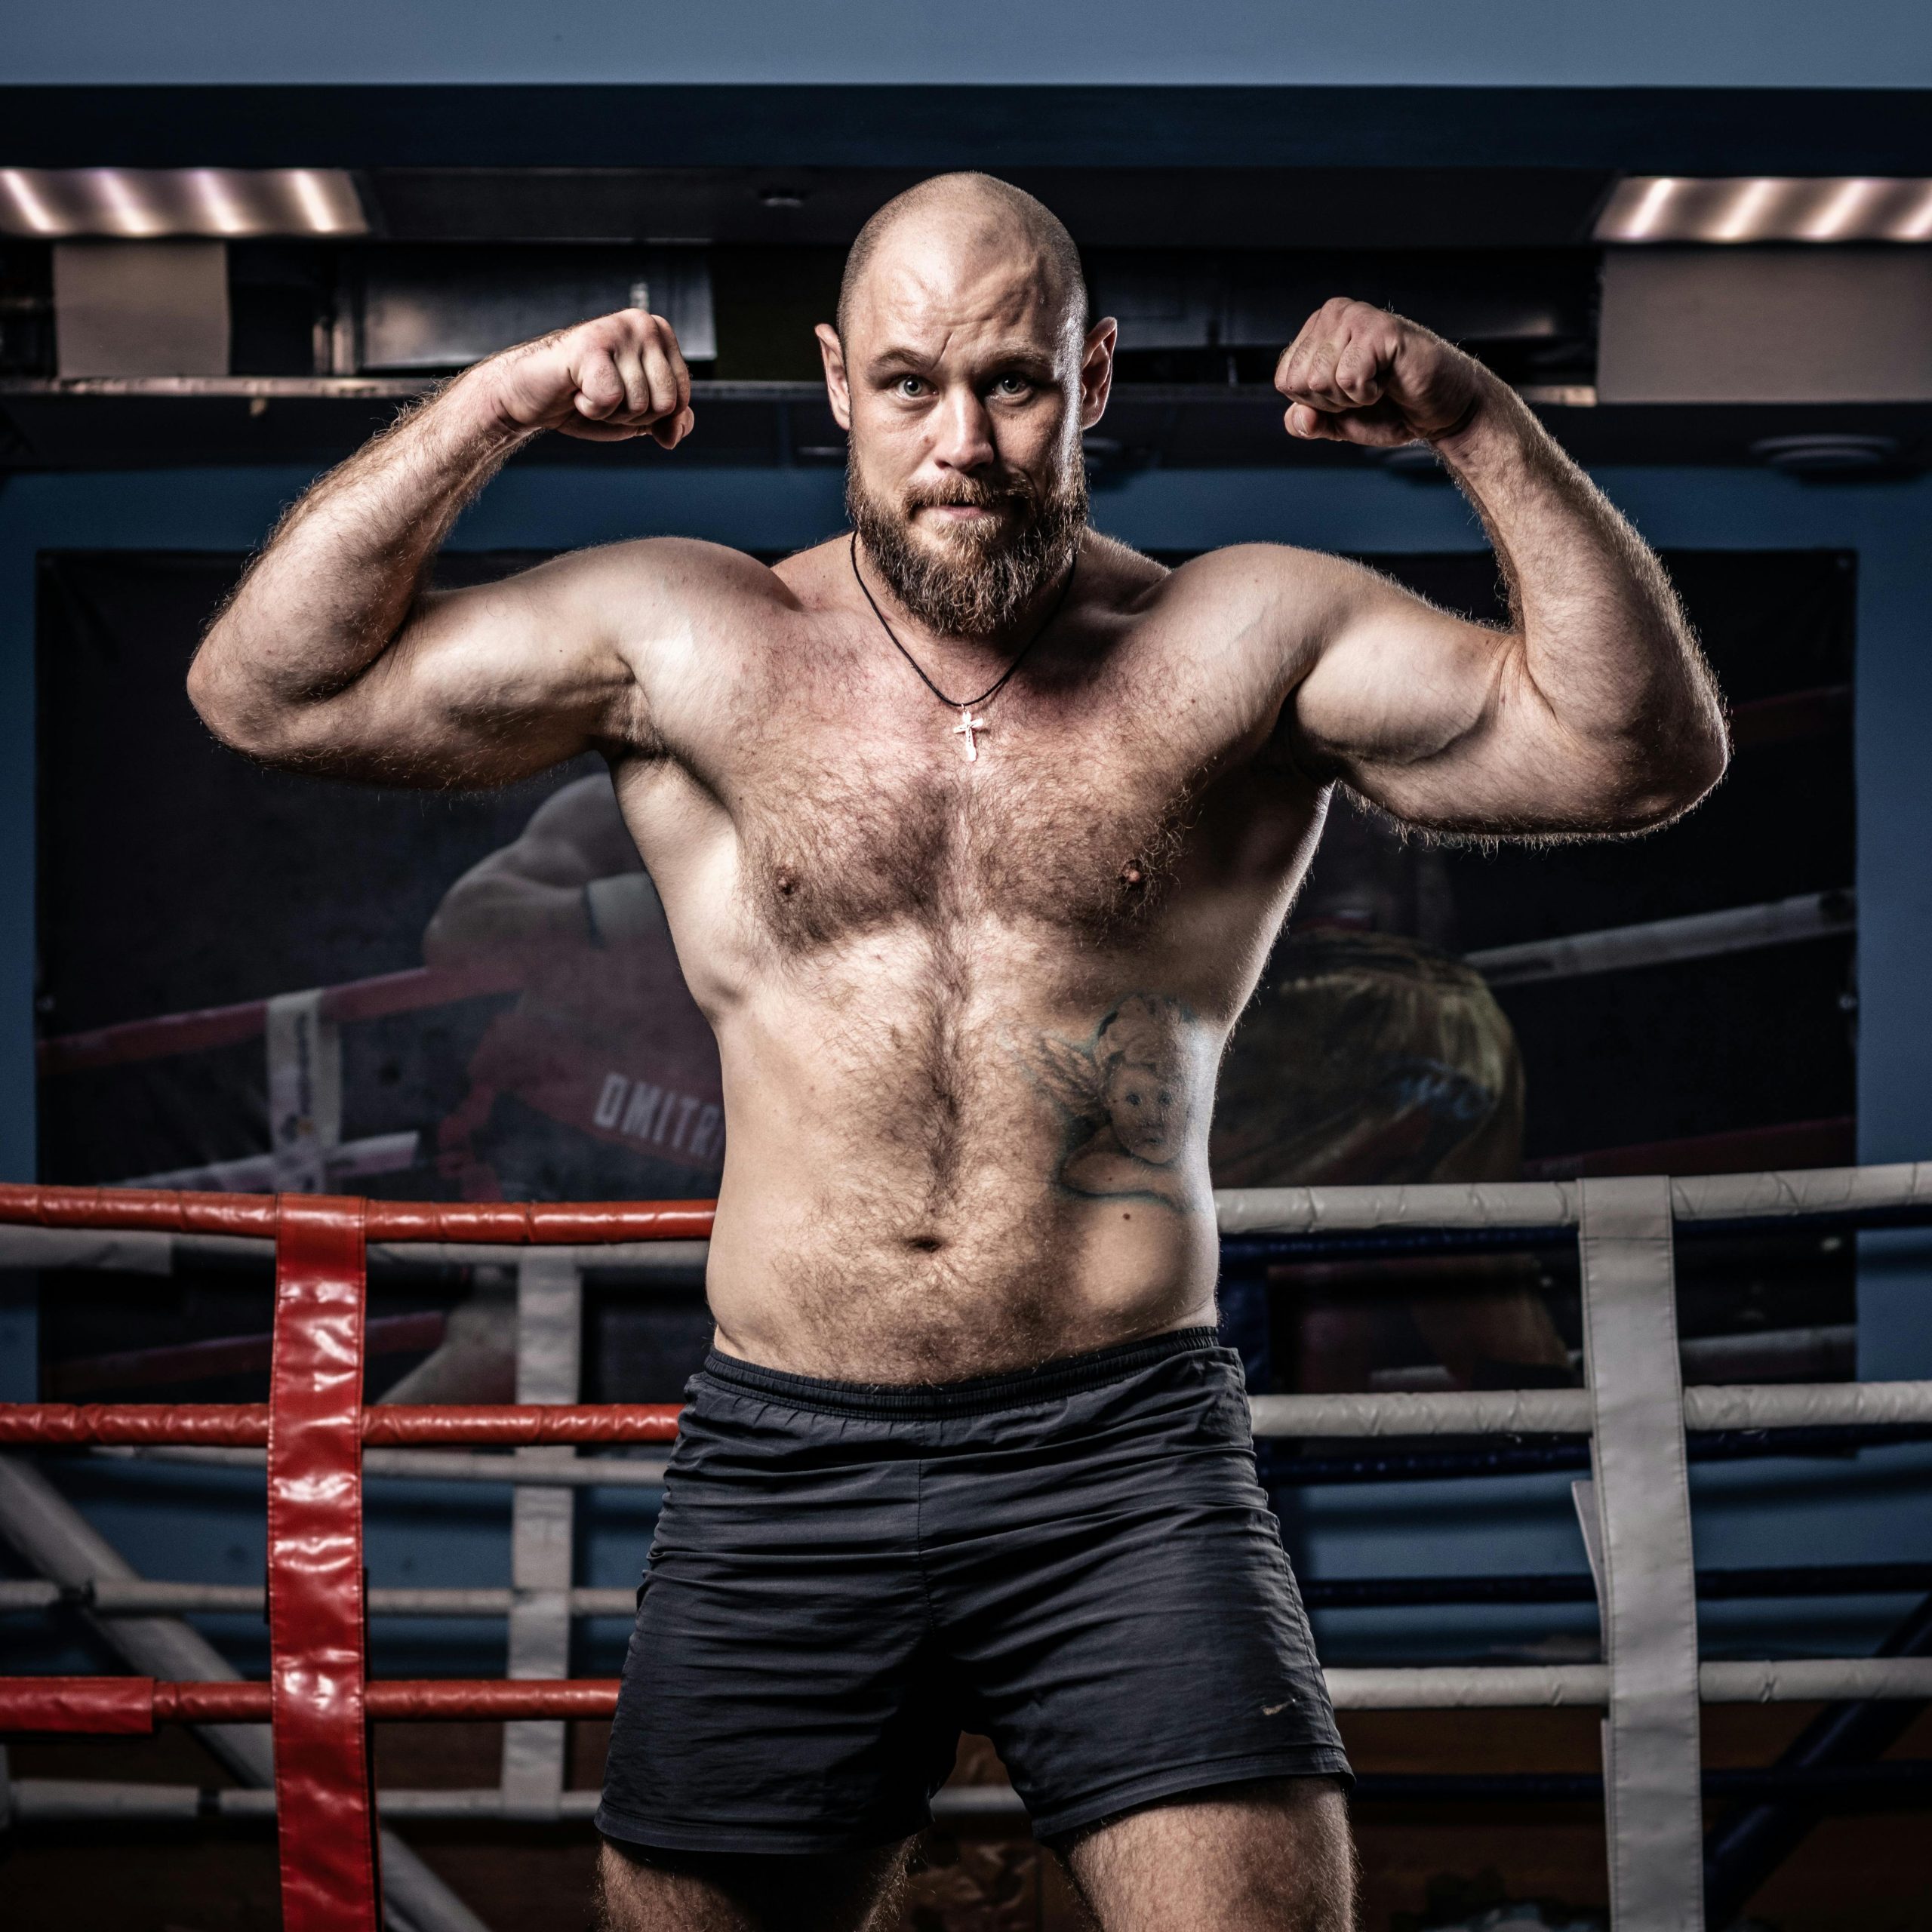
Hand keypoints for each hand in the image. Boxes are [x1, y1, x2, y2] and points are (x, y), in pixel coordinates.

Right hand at [469, 309, 694, 446]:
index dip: (652, 415)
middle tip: (603, 394)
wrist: (533, 397)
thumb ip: (671, 422)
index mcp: (661, 333)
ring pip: (639, 404)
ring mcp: (617, 329)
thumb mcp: (640, 415)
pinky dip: (592, 409)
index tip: (622, 395)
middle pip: (666, 403)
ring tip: (587, 389)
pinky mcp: (590, 344)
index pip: (683, 398)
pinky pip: (611, 400)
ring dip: (610, 412)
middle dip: (633, 415)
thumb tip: (676, 435)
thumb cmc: (588, 399)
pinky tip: (576, 390)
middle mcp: (643, 323)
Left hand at [1275, 300, 1488, 447]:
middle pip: (1299, 381)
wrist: (1440, 410)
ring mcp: (1355, 316)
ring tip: (1378, 382)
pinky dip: (1367, 392)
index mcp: (1315, 332)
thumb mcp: (1337, 421)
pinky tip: (1388, 379)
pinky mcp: (1380, 328)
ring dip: (1351, 397)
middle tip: (1367, 389)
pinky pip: (1348, 378)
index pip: (1285, 380)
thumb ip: (1308, 421)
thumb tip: (1297, 418)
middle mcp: (1331, 315)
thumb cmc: (1392, 408)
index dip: (1314, 402)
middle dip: (1332, 401)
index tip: (1347, 394)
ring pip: (1319, 379)